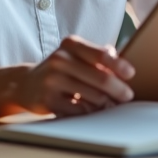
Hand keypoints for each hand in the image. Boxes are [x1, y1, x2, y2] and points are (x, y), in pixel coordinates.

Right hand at [15, 35, 134, 116]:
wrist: (26, 84)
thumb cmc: (59, 69)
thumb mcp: (75, 55)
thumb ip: (97, 55)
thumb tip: (120, 62)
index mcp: (70, 44)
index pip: (101, 54)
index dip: (119, 66)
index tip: (131, 74)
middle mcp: (60, 60)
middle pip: (101, 79)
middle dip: (119, 90)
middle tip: (127, 96)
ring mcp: (53, 80)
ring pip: (93, 97)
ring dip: (107, 104)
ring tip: (112, 105)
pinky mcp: (49, 100)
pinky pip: (80, 110)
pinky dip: (91, 112)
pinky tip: (94, 111)